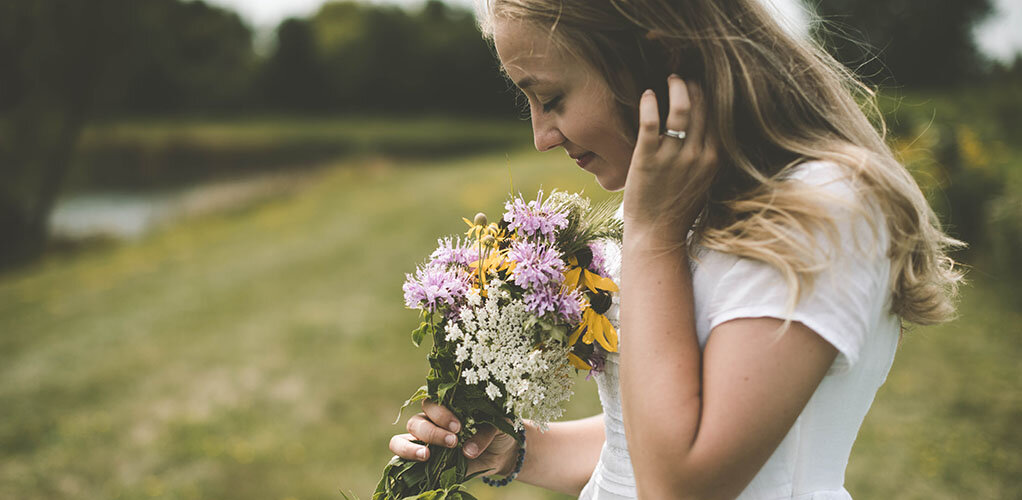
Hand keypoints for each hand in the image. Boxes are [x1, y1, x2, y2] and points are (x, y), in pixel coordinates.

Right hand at [388, 399, 519, 476]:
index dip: (441, 414)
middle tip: (452, 441)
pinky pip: (403, 459)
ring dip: (411, 447)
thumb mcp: (498, 426)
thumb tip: (467, 451)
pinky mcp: (423, 461)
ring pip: (401, 439)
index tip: (459, 426)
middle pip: (416, 422)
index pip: (431, 404)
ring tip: (427, 455)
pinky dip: (407, 460)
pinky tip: (422, 463)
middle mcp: (430, 422)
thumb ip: (483, 434)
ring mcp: (424, 442)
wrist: (502, 452)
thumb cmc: (497, 431)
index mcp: (446, 407)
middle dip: (432, 432)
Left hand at [623, 75, 717, 243]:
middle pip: (702, 108)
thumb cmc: (677, 208)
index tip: (704, 83)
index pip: (718, 117)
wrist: (657, 234)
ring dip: (676, 88)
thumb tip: (710, 132)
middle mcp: (697, 155)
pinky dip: (650, 103)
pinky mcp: (647, 159)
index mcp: (714, 159)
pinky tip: (647, 95)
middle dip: (695, 86)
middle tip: (685, 76)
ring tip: (670, 79)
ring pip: (680, 109)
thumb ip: (708, 157)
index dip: (711, 96)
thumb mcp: (704, 181)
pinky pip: (651, 122)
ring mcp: (673, 157)